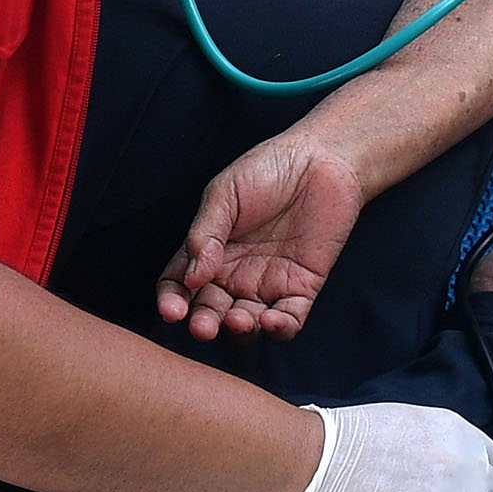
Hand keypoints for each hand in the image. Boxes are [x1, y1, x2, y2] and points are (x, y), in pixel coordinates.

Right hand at [158, 131, 367, 342]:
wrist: (320, 160)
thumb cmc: (267, 169)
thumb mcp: (225, 193)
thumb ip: (204, 234)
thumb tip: (191, 277)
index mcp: (209, 251)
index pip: (180, 286)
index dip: (172, 302)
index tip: (172, 311)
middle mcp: (234, 274)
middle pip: (210, 312)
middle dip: (203, 324)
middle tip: (203, 327)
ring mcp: (267, 284)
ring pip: (246, 325)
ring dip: (238, 331)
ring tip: (238, 320)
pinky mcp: (301, 288)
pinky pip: (289, 320)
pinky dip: (278, 329)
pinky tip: (270, 320)